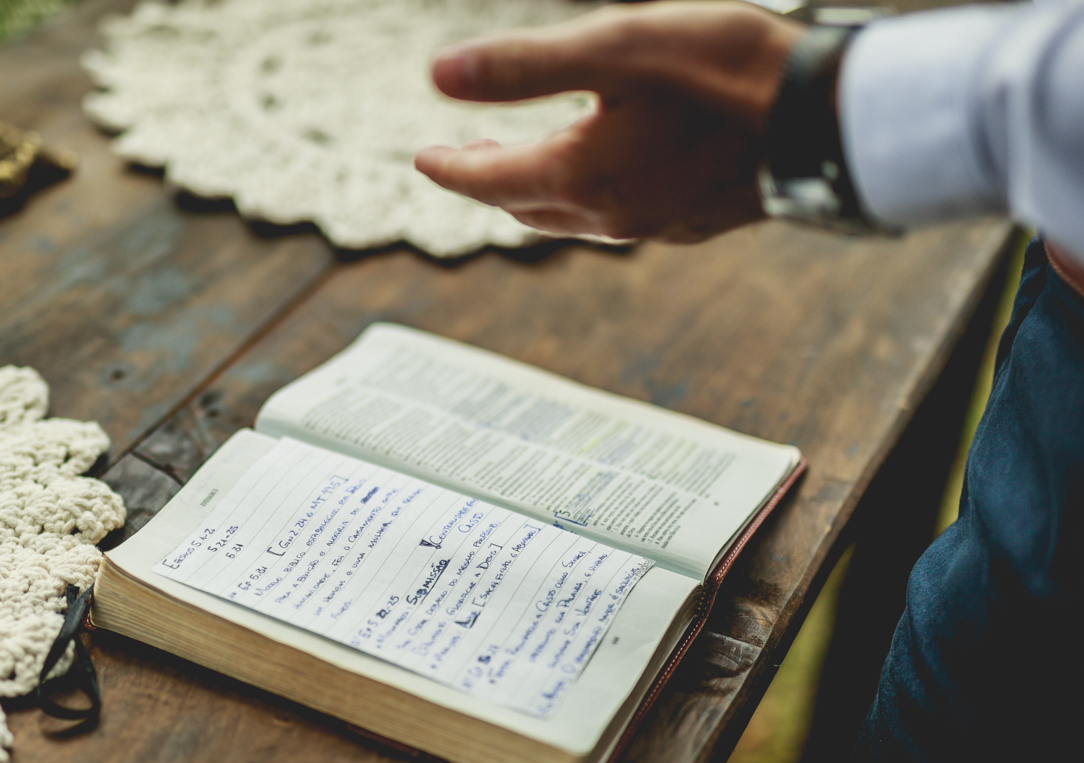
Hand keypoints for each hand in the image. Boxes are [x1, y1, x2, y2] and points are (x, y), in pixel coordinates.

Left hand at [414, 1, 803, 242]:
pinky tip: (605, 175)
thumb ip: (524, 65)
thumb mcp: (613, 47)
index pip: (488, 180)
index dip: (450, 167)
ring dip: (537, 194)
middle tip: (466, 160)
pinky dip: (588, 199)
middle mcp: (609, 214)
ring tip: (527, 164)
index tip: (423, 158)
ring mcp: (653, 224)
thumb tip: (439, 76)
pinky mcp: (693, 222)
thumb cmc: (724, 72)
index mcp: (578, 176)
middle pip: (524, 207)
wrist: (829, 120)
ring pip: (571, 219)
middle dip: (488, 184)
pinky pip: (618, 220)